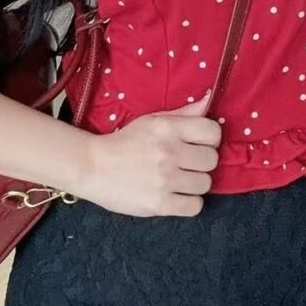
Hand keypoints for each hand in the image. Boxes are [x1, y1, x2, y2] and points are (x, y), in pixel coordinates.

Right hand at [70, 92, 221, 217]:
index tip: (197, 145)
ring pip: (205, 184)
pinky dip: (188, 203)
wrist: (92, 166)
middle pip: (212, 160)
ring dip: (195, 184)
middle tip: (186, 165)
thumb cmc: (125, 142)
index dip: (209, 140)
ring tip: (178, 181)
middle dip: (201, 163)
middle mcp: (169, 152)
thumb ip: (184, 112)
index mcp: (168, 128)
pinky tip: (175, 196)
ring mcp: (165, 180)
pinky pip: (195, 206)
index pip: (213, 132)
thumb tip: (209, 99)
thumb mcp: (152, 120)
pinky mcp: (159, 204)